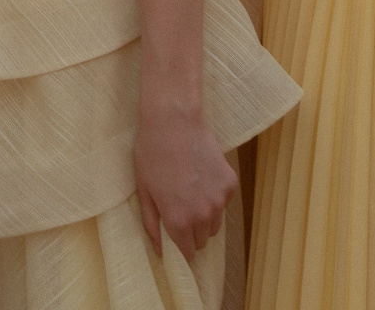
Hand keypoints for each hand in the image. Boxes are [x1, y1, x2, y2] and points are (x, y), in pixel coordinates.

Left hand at [134, 104, 236, 260]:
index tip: (176, 237)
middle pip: (203, 239)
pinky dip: (215, 196)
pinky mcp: (230, 183)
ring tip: (189, 191)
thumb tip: (160, 251)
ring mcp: (220, 199)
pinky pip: (224, 202)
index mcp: (179, 220)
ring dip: (205, 216)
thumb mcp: (144, 191)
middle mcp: (203, 214)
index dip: (181, 247)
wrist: (173, 121)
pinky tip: (201, 176)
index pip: (188, 252)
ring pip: (215, 223)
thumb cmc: (152, 154)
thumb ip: (152, 224)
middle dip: (192, 231)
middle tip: (180, 209)